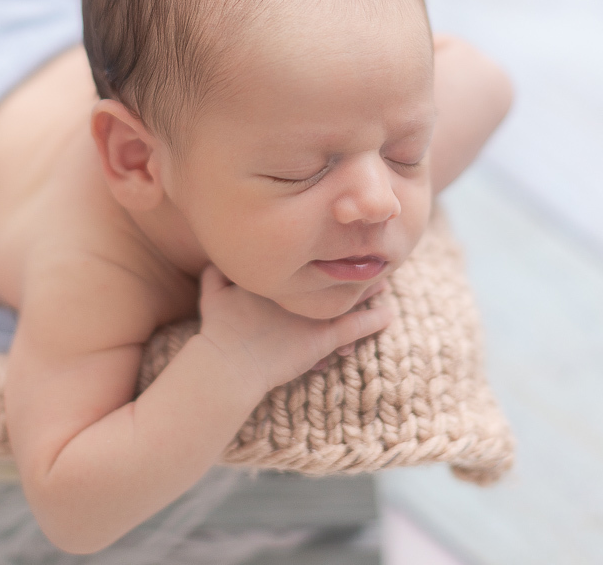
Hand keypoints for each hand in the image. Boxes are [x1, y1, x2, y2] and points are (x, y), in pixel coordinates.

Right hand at [196, 265, 392, 396]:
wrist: (229, 362)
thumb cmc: (220, 329)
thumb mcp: (213, 293)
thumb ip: (215, 273)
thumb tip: (215, 259)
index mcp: (278, 276)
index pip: (308, 259)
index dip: (325, 251)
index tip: (338, 242)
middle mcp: (301, 289)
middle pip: (333, 271)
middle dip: (351, 262)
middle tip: (370, 252)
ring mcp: (314, 312)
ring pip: (350, 295)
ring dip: (368, 288)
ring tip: (385, 281)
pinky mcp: (323, 338)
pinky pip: (357, 326)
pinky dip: (375, 321)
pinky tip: (389, 315)